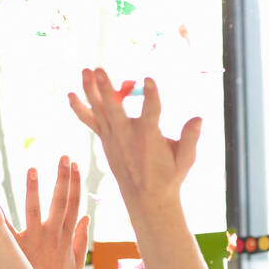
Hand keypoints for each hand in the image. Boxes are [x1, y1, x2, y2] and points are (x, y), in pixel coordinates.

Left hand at [6, 156, 88, 268]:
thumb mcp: (75, 263)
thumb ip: (81, 239)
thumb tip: (86, 217)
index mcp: (65, 236)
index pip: (74, 204)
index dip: (75, 183)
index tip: (75, 163)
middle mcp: (51, 235)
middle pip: (60, 202)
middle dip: (63, 178)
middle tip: (63, 156)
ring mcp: (33, 241)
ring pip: (34, 211)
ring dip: (34, 189)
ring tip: (33, 169)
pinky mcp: (15, 248)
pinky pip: (5, 230)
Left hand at [68, 68, 201, 211]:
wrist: (147, 199)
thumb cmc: (169, 176)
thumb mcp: (185, 160)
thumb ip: (190, 139)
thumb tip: (199, 118)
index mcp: (149, 139)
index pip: (151, 113)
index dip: (151, 96)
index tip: (149, 78)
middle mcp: (128, 137)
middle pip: (114, 110)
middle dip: (106, 90)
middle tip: (99, 70)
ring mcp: (113, 138)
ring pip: (100, 110)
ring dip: (91, 90)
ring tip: (86, 70)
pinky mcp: (106, 139)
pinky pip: (90, 121)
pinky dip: (79, 109)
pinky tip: (70, 93)